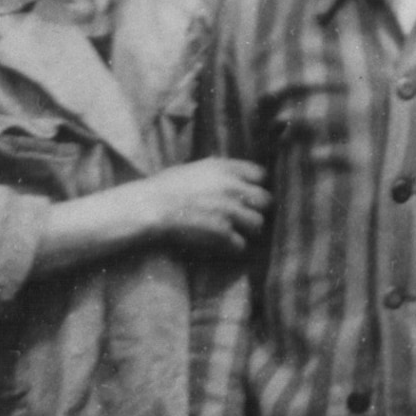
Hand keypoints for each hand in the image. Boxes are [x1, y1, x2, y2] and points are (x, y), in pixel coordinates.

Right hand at [136, 159, 269, 253]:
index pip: (262, 174)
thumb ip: (221, 171)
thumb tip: (238, 176)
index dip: (256, 186)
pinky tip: (222, 244)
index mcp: (226, 169)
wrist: (148, 208)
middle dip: (257, 209)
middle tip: (245, 216)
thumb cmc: (165, 187)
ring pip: (258, 224)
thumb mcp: (196, 169)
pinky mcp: (222, 233)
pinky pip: (241, 244)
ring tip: (234, 231)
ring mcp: (230, 211)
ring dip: (248, 230)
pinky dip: (233, 247)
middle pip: (266, 200)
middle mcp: (233, 188)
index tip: (248, 194)